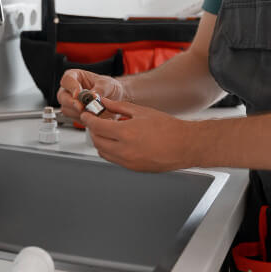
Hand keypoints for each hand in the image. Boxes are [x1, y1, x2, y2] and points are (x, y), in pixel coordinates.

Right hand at [56, 69, 126, 120]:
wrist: (115, 99)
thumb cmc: (108, 87)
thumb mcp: (108, 84)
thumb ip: (100, 89)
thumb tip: (92, 96)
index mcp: (75, 76)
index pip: (67, 79)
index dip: (71, 87)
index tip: (78, 94)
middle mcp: (69, 89)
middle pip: (62, 96)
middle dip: (72, 103)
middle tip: (82, 107)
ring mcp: (70, 103)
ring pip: (66, 109)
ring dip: (78, 112)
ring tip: (93, 112)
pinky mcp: (75, 114)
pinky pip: (74, 118)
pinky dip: (84, 119)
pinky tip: (94, 116)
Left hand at [79, 97, 197, 171]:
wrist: (185, 145)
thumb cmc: (168, 128)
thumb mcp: (141, 111)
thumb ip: (118, 107)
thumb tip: (104, 102)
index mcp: (126, 133)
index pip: (97, 127)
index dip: (88, 120)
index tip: (86, 115)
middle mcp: (125, 150)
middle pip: (97, 141)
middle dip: (93, 130)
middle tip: (95, 121)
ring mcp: (129, 162)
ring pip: (103, 152)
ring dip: (100, 141)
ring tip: (107, 131)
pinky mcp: (134, 168)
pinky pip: (114, 159)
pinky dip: (110, 150)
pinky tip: (118, 141)